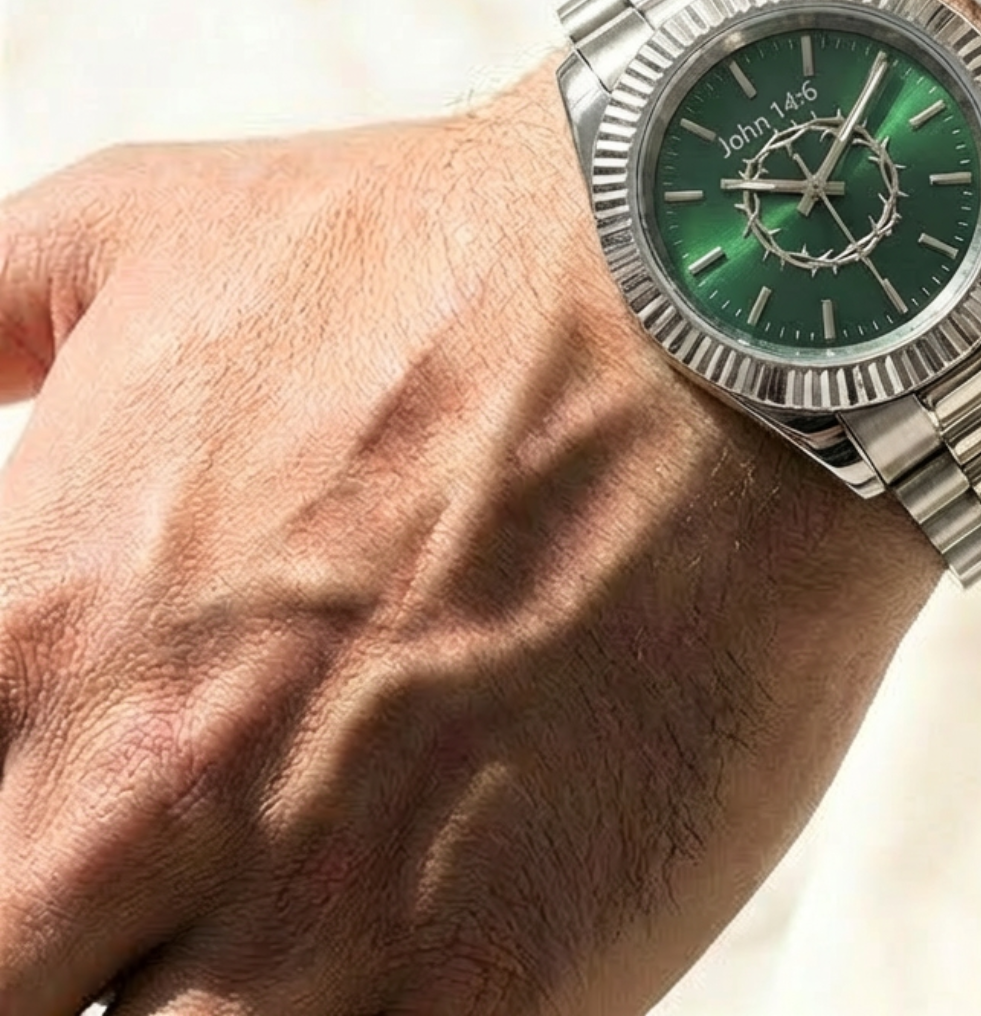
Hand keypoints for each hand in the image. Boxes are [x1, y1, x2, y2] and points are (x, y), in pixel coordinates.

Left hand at [0, 69, 935, 1015]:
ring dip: (206, 999)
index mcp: (20, 636)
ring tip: (290, 916)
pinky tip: (411, 946)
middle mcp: (128, 804)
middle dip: (74, 947)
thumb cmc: (461, 262)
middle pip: (7, 989)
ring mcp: (314, 924)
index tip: (66, 847)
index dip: (4, 864)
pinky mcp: (493, 994)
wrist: (726, 314)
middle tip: (172, 889)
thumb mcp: (163, 223)